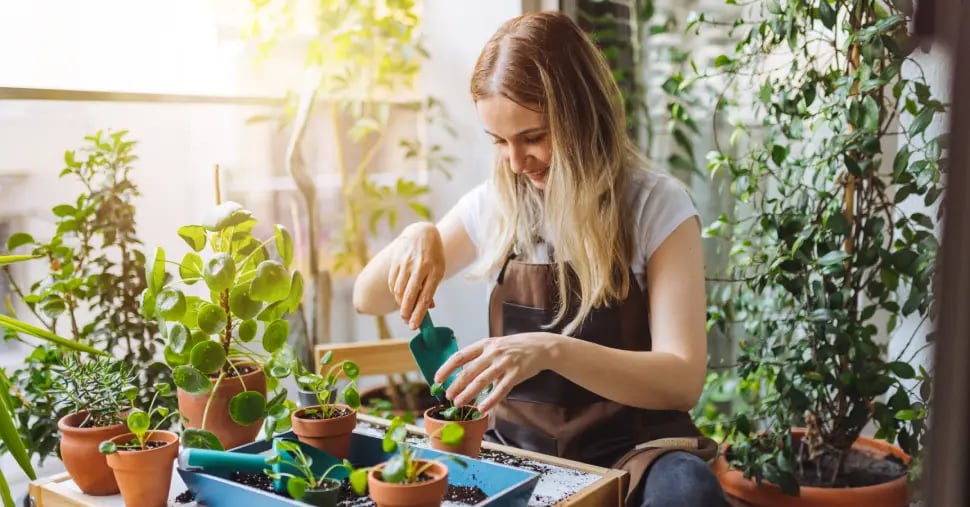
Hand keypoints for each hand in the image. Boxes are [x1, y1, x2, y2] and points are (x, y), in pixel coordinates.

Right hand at [387, 222, 444, 329]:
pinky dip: (395, 293)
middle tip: (407, 322)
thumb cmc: (433, 256)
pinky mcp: (396, 262)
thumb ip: (432, 288)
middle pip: (410, 295)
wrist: (421, 233)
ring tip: (405, 310)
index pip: (426, 297)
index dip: (419, 313)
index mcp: (435, 270)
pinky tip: (399, 297)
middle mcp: (420, 267)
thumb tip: (428, 308)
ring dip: (401, 304)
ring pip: (399, 291)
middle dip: (407, 312)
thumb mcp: (439, 270)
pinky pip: (393, 283)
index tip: (415, 326)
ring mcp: (406, 264)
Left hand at [434, 332, 562, 412]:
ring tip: (459, 403)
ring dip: (469, 393)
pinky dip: (490, 400)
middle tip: (448, 396)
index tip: (437, 380)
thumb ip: (480, 358)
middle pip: (469, 370)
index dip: (447, 368)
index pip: (460, 356)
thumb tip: (461, 375)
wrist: (540, 346)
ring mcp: (504, 363)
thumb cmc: (514, 348)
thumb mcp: (495, 346)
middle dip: (456, 385)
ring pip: (482, 381)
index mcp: (484, 344)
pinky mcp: (516, 374)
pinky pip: (501, 390)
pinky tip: (482, 409)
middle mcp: (492, 352)